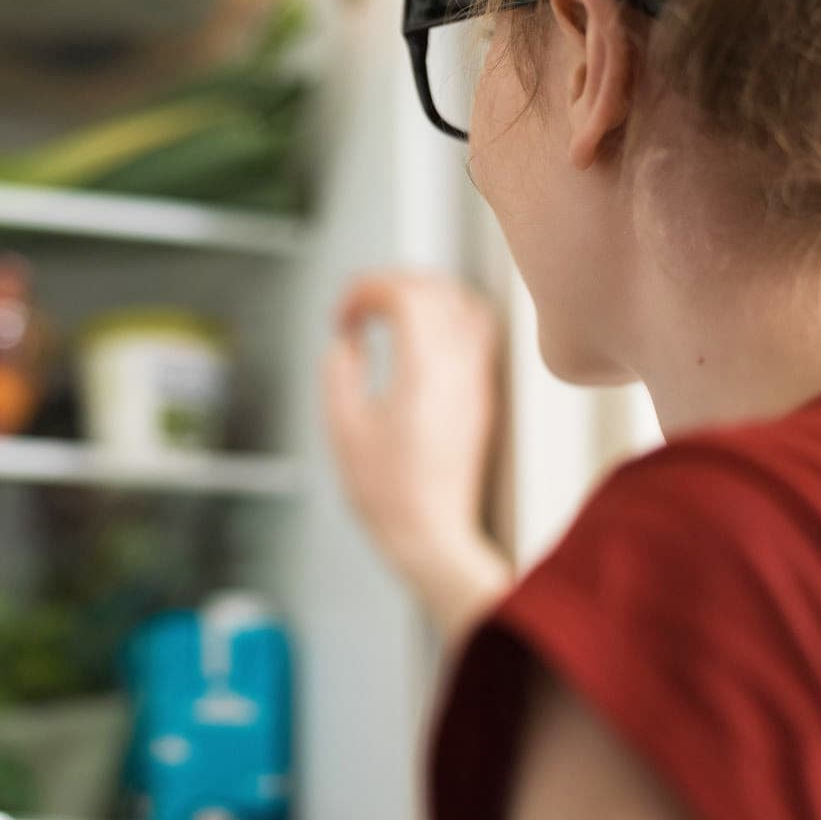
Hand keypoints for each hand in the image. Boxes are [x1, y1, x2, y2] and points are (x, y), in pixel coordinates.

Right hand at [325, 272, 509, 633]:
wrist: (431, 534)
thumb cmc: (388, 494)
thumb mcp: (342, 429)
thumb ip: (340, 372)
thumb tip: (345, 344)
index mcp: (423, 370)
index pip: (404, 294)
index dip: (365, 291)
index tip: (342, 317)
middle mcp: (458, 368)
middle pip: (435, 289)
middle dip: (391, 285)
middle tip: (359, 309)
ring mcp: (476, 379)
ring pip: (463, 303)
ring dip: (424, 295)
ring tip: (389, 314)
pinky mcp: (481, 394)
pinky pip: (476, 332)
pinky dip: (446, 317)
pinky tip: (419, 339)